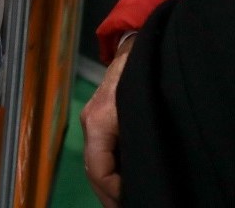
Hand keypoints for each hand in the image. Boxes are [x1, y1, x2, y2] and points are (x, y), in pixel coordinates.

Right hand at [80, 34, 134, 207]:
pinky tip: (128, 183)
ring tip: (131, 201)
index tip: (135, 202)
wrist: (137, 43)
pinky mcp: (100, 120)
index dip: (114, 193)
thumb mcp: (143, 104)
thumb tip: (141, 174)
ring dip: (111, 186)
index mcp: (98, 121)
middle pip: (93, 170)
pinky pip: (102, 154)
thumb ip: (141, 135)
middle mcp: (90, 122)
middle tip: (132, 207)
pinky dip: (111, 173)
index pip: (98, 169)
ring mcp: (93, 120)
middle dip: (110, 196)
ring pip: (96, 163)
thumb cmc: (144, 71)